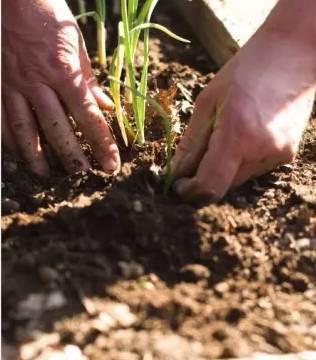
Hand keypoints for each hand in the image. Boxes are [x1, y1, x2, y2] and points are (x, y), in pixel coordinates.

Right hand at [2, 0, 119, 174]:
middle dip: (71, 155)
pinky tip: (17, 154)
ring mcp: (13, 84)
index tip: (111, 164)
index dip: (102, 144)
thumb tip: (105, 107)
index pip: (89, 116)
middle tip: (82, 174)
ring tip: (46, 174)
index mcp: (64, 71)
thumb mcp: (76, 45)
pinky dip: (9, 139)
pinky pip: (1, 118)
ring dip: (36, 155)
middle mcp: (38, 81)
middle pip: (57, 128)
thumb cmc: (49, 17)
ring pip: (25, 128)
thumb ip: (89, 80)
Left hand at [171, 15, 315, 200]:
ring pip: (237, 179)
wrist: (294, 53)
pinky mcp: (287, 154)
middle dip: (203, 177)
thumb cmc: (245, 70)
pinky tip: (243, 133)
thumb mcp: (207, 102)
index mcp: (237, 135)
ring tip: (224, 134)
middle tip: (195, 155)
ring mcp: (278, 155)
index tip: (178, 183)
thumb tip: (175, 172)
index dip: (189, 191)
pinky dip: (240, 160)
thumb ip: (191, 143)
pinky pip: (254, 169)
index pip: (209, 186)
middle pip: (222, 186)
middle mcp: (261, 151)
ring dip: (222, 168)